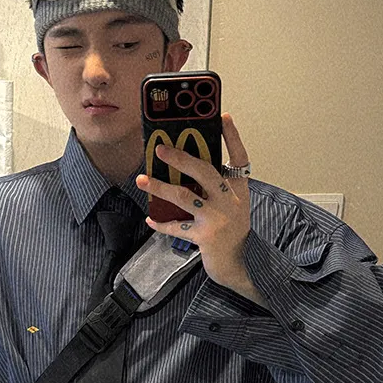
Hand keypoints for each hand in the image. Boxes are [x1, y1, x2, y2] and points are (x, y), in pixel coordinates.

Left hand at [135, 112, 252, 290]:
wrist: (240, 266)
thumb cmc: (231, 232)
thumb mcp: (232, 205)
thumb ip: (216, 188)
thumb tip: (186, 167)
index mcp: (239, 190)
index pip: (239, 157)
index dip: (232, 136)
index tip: (223, 116)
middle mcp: (231, 201)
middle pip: (205, 171)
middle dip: (181, 157)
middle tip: (160, 149)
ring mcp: (218, 219)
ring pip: (185, 196)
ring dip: (160, 187)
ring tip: (142, 179)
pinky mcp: (206, 237)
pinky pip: (178, 226)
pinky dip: (162, 224)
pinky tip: (150, 220)